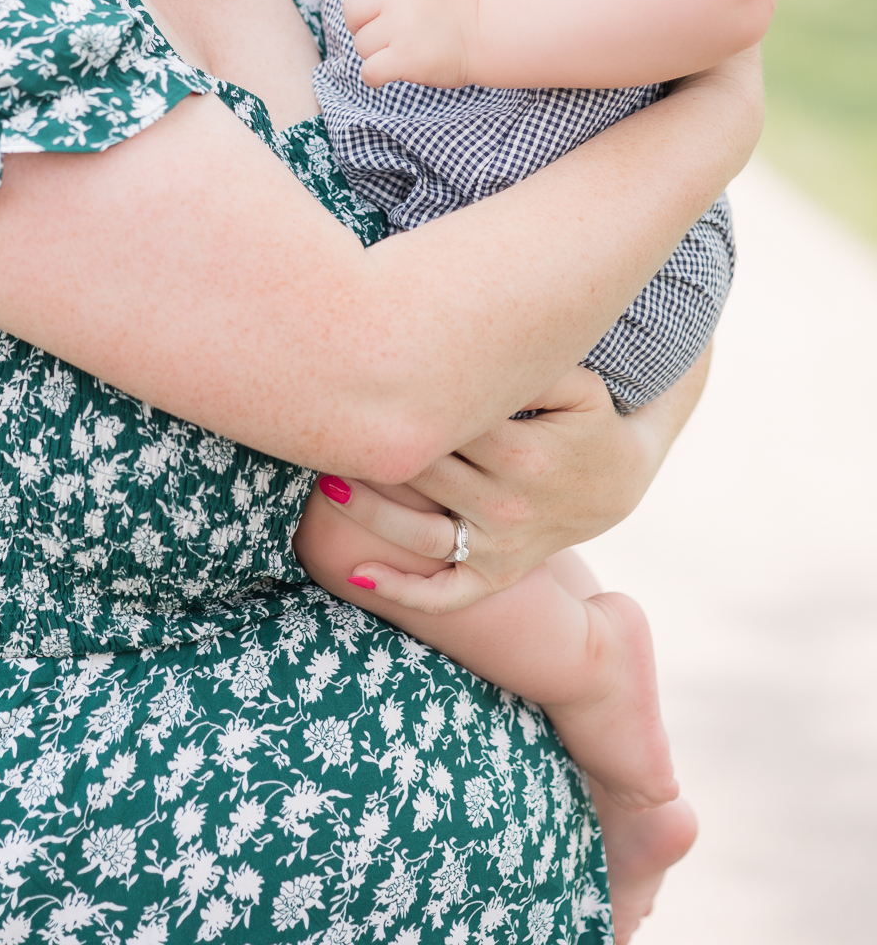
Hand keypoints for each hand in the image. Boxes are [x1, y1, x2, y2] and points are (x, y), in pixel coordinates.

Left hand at [312, 368, 658, 612]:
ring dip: (369, 512)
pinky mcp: (496, 574)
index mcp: (522, 451)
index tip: (366, 381)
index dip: (403, 404)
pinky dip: (403, 592)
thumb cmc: (587, 420)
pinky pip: (446, 594)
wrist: (620, 483)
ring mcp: (499, 545)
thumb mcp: (578, 386)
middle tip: (328, 424)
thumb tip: (476, 350)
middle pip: (423, 474)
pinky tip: (357, 572)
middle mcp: (507, 503)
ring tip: (326, 484)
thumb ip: (532, 368)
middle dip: (377, 451)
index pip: (447, 424)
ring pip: (419, 534)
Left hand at [342, 0, 480, 88]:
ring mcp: (401, 26)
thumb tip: (354, 6)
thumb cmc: (453, 13)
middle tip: (386, 37)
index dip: (364, 2)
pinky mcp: (405, 57)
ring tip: (402, 52)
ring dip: (375, 54)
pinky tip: (389, 74)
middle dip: (363, 27)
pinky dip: (374, 78)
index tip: (381, 14)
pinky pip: (368, 71)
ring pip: (361, 45)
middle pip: (351, 12)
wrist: (487, 35)